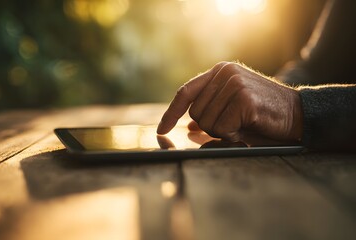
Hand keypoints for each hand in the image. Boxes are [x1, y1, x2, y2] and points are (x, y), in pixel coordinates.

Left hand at [157, 62, 302, 141]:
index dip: (171, 112)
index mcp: (220, 71)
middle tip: (233, 124)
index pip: (186, 92)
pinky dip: (232, 135)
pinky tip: (248, 126)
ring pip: (206, 122)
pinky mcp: (243, 98)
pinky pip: (221, 128)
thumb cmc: (262, 113)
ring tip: (242, 123)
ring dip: (222, 131)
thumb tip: (188, 124)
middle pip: (195, 112)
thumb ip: (210, 111)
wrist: (298, 113)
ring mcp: (234, 84)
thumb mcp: (232, 108)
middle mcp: (225, 73)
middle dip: (211, 126)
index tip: (161, 129)